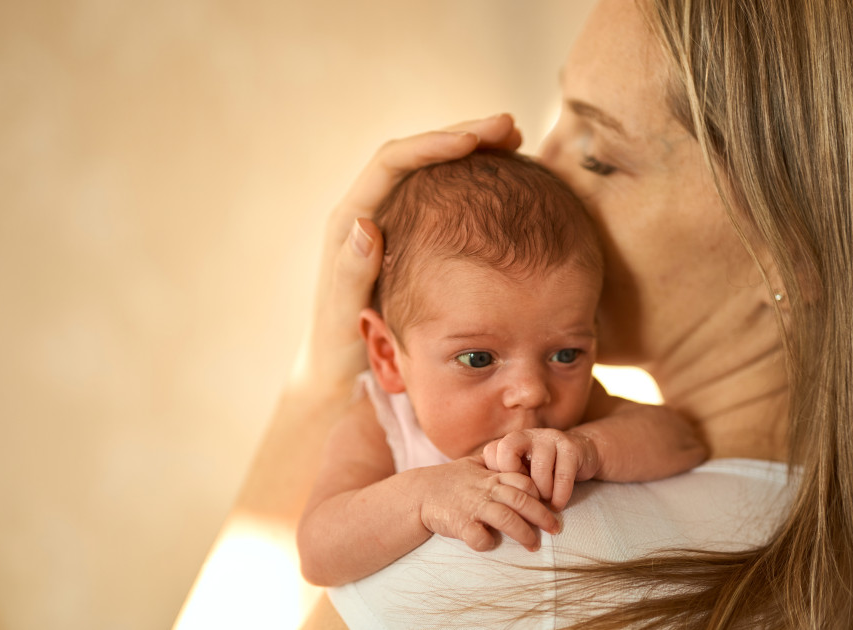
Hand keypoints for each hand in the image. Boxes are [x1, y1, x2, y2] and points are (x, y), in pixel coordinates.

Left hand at [293, 115, 522, 395]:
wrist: (338, 375)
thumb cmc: (339, 350)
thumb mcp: (343, 316)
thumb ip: (350, 274)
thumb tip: (367, 224)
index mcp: (351, 220)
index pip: (392, 162)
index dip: (433, 144)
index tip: (475, 141)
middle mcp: (372, 212)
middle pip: (418, 155)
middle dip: (463, 136)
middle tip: (510, 129)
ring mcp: (395, 224)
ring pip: (435, 173)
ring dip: (472, 153)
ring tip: (514, 143)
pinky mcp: (412, 240)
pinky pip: (446, 198)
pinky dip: (475, 185)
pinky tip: (507, 184)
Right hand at [416, 456, 558, 551]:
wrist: (419, 494)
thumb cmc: (450, 480)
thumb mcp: (473, 465)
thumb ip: (496, 464)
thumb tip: (519, 462)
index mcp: (491, 476)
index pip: (524, 481)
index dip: (540, 494)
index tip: (551, 506)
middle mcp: (485, 490)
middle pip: (522, 500)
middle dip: (542, 516)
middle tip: (555, 529)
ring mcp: (473, 507)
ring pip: (507, 519)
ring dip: (524, 533)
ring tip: (534, 545)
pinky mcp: (460, 524)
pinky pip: (479, 537)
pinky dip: (488, 543)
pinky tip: (491, 546)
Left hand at [482, 429, 600, 511]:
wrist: (581, 453)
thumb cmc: (544, 469)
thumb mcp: (522, 470)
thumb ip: (505, 478)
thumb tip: (489, 502)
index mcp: (512, 440)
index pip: (491, 452)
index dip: (498, 475)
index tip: (511, 489)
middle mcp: (528, 434)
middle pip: (507, 451)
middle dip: (516, 480)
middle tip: (526, 497)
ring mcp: (550, 438)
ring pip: (538, 469)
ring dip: (542, 493)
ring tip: (544, 502)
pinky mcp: (571, 448)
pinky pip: (562, 476)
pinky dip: (559, 496)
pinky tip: (557, 505)